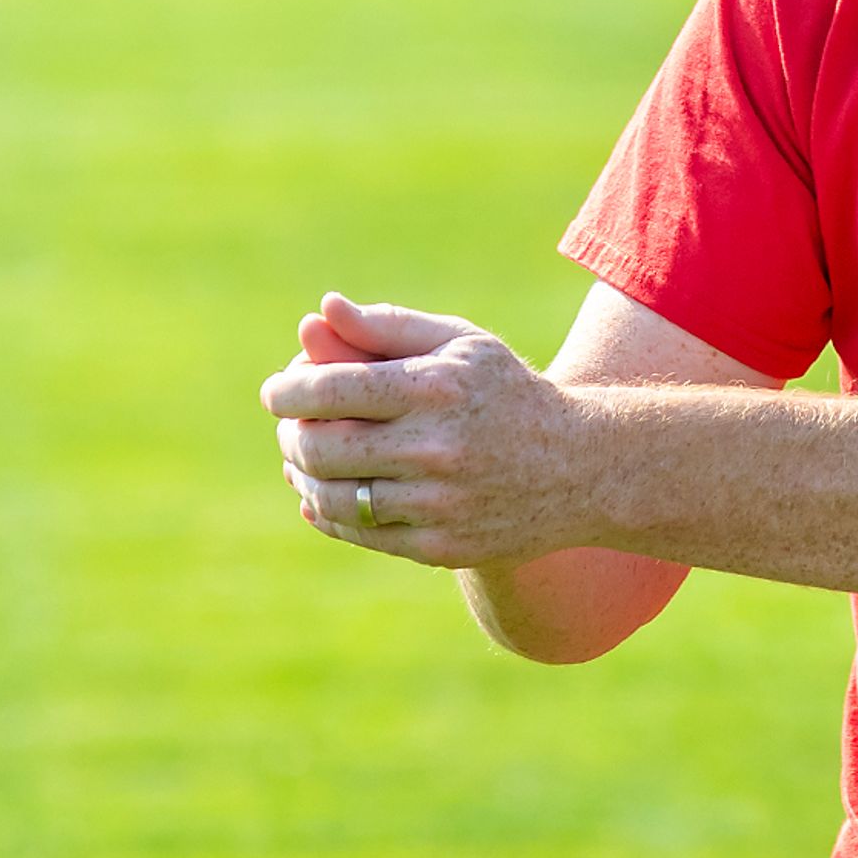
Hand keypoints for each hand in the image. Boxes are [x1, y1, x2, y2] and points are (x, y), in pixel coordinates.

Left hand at [265, 295, 614, 569]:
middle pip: (321, 446)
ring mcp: (438, 504)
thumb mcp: (460, 344)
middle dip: (292, 434)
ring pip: (332, 495)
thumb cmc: (506, 393)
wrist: (579, 467)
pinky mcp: (439, 546)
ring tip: (304, 458)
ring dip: (303, 475)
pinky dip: (326, 511)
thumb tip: (321, 311)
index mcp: (437, 388)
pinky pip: (357, 532)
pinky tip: (324, 492)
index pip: (331, 389)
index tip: (277, 391)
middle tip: (292, 425)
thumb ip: (387, 326)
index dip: (288, 390)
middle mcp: (436, 448)